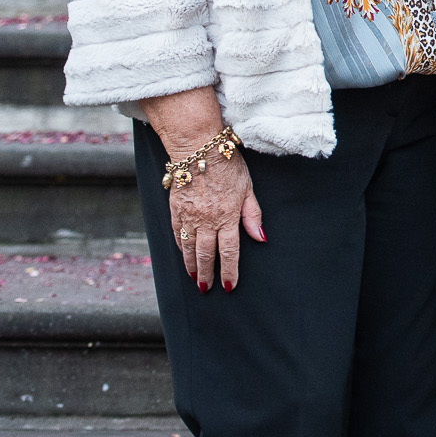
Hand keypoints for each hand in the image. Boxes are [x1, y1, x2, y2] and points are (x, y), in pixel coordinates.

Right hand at [142, 88, 264, 294]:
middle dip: (208, 274)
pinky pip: (177, 234)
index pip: (228, 252)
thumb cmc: (227, 164)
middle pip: (206, 254)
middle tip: (207, 289)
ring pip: (188, 248)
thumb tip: (260, 238)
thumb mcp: (248, 188)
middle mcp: (207, 220)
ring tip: (194, 279)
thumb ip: (252, 215)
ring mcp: (189, 215)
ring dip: (191, 266)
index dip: (229, 271)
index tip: (228, 286)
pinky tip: (183, 255)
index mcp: (227, 216)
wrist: (198, 147)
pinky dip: (180, 247)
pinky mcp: (175, 209)